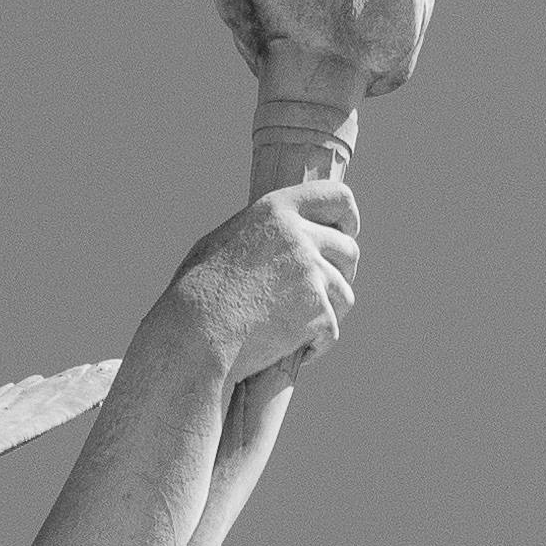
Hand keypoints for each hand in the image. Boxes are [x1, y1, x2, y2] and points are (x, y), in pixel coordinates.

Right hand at [161, 181, 359, 383]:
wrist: (195, 334)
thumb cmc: (197, 292)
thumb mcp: (221, 243)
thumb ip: (259, 233)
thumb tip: (280, 232)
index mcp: (276, 210)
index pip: (337, 196)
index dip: (348, 217)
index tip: (348, 232)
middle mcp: (300, 236)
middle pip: (349, 250)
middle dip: (342, 272)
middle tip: (322, 293)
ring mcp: (312, 273)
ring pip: (345, 294)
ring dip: (329, 312)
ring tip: (299, 328)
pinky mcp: (319, 311)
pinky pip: (332, 330)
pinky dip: (316, 345)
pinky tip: (290, 349)